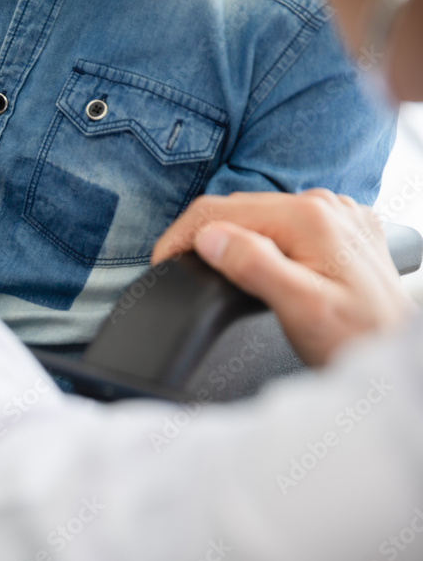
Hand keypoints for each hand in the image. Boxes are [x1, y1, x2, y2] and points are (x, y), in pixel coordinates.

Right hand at [152, 190, 416, 367]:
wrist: (400, 355)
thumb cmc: (357, 340)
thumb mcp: (299, 309)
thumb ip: (253, 265)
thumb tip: (209, 238)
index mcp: (307, 217)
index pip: (219, 210)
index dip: (180, 235)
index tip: (162, 262)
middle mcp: (322, 205)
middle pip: (236, 207)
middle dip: (201, 235)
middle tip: (179, 269)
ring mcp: (334, 213)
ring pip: (258, 213)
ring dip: (230, 237)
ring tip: (211, 269)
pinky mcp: (339, 228)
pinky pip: (283, 223)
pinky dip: (259, 239)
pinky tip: (256, 264)